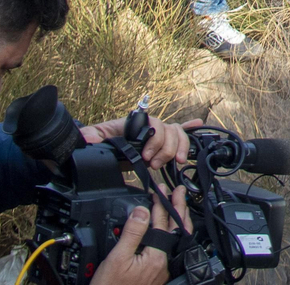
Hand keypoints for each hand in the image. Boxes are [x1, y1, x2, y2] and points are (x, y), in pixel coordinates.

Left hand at [81, 116, 203, 169]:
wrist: (101, 148)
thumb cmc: (99, 142)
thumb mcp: (94, 138)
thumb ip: (91, 137)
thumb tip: (90, 139)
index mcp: (136, 124)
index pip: (154, 125)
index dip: (155, 141)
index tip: (147, 157)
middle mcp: (149, 127)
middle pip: (169, 131)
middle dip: (166, 150)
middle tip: (155, 165)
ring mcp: (156, 134)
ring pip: (177, 134)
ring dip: (179, 147)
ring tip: (175, 162)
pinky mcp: (160, 143)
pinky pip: (179, 132)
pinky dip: (190, 129)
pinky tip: (198, 125)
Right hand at [90, 185, 190, 284]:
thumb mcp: (117, 258)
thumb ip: (132, 233)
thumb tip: (142, 210)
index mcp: (157, 257)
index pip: (162, 223)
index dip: (161, 204)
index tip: (159, 190)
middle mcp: (164, 263)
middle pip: (176, 230)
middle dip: (179, 207)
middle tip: (179, 191)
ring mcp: (162, 269)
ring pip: (175, 239)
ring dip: (177, 220)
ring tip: (178, 205)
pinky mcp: (157, 274)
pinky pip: (168, 247)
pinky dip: (170, 233)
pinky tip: (167, 230)